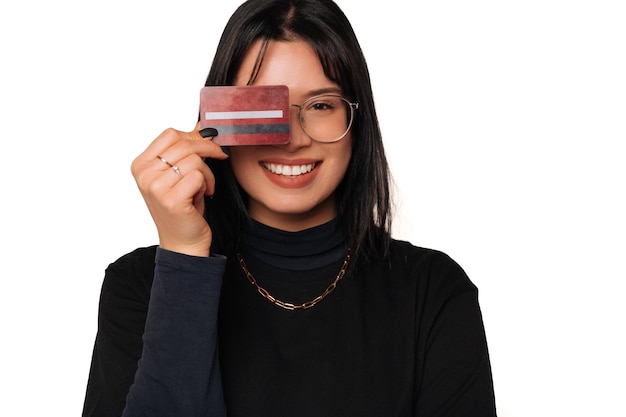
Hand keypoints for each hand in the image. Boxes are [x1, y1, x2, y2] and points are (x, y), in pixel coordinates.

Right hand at [131, 126, 227, 256]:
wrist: (183, 242)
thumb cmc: (183, 206)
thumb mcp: (179, 174)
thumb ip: (185, 150)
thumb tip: (203, 125)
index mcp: (141, 164)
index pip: (170, 134)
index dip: (194, 136)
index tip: (209, 144)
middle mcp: (144, 174)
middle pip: (184, 144)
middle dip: (209, 149)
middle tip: (220, 157)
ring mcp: (156, 187)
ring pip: (194, 160)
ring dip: (208, 172)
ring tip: (205, 186)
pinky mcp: (172, 199)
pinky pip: (199, 175)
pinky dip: (208, 183)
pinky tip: (205, 195)